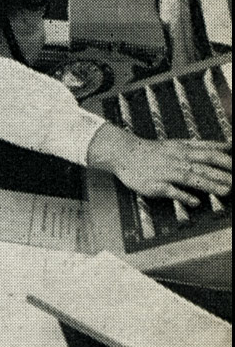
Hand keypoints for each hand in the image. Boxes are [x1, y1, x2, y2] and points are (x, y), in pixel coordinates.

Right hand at [89, 127, 231, 206]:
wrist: (122, 153)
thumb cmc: (152, 151)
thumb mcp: (177, 143)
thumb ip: (201, 146)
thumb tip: (226, 146)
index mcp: (182, 149)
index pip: (208, 152)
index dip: (225, 159)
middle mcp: (176, 159)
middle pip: (202, 164)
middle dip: (222, 173)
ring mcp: (165, 172)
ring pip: (190, 177)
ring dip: (209, 184)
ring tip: (226, 191)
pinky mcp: (155, 184)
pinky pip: (170, 190)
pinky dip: (183, 196)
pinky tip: (195, 202)